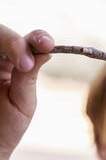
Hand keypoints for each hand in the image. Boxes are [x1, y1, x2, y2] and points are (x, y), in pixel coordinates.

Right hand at [0, 25, 53, 159]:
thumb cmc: (7, 125)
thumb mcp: (22, 101)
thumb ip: (28, 76)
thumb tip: (46, 52)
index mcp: (16, 63)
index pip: (28, 41)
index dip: (37, 37)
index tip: (47, 45)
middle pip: (2, 33)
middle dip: (13, 42)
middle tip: (25, 62)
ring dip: (5, 47)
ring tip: (18, 66)